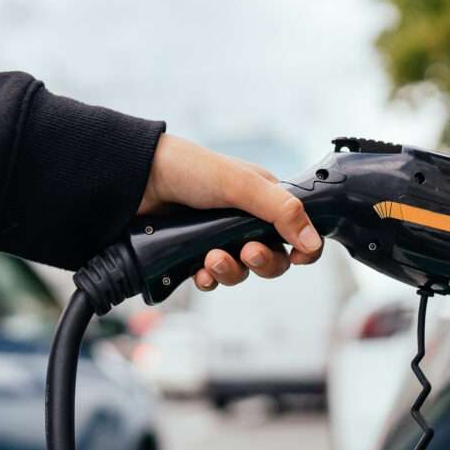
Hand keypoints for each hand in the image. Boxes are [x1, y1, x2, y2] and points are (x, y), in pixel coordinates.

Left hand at [138, 134, 322, 291]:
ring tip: (212, 259)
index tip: (296, 257)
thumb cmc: (189, 170)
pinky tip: (198, 271)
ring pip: (241, 273)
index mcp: (264, 199)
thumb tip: (313, 241)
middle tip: (247, 253)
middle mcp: (244, 221)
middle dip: (263, 263)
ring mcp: (219, 239)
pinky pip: (212, 279)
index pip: (298, 231)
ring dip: (231, 271)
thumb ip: (281, 211)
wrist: (136, 181)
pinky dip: (208, 279)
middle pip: (272, 259)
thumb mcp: (241, 185)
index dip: (302, 249)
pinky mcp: (194, 255)